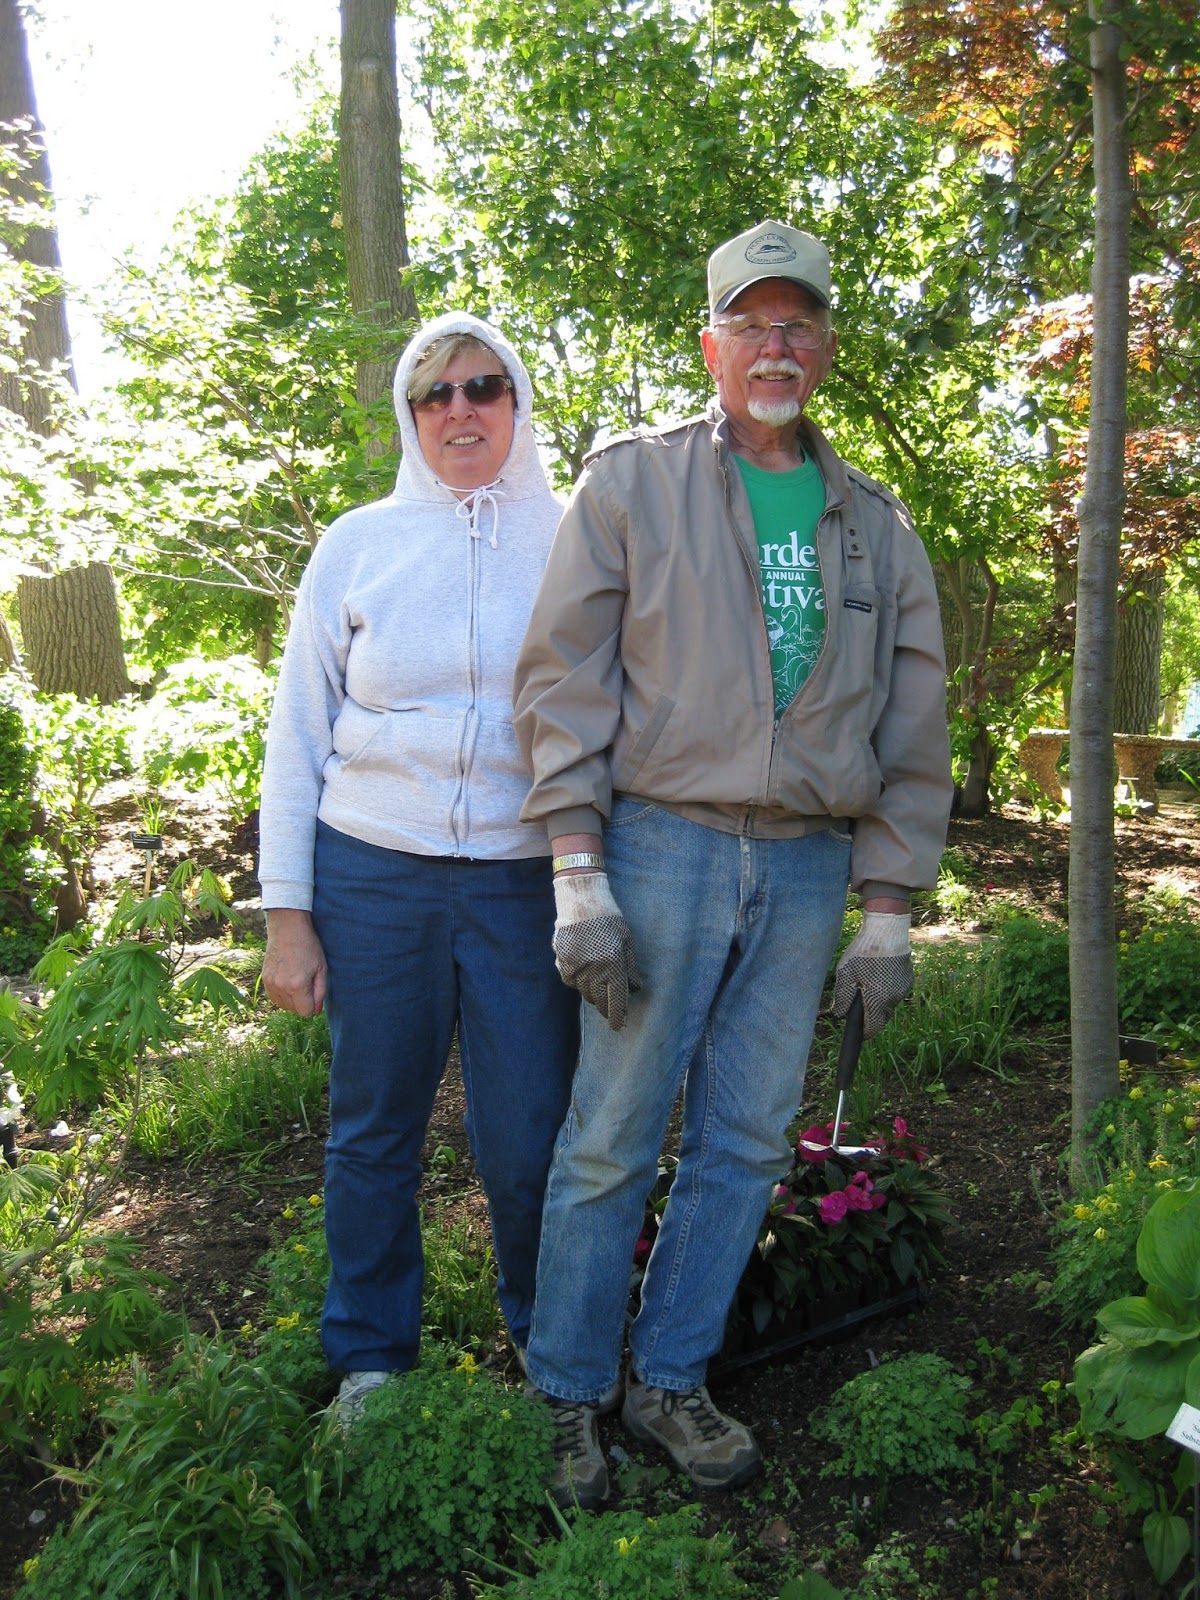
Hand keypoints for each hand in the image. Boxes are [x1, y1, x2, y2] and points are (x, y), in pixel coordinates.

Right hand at [262, 909, 327, 1016]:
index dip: (312, 1004)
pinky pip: (273, 998)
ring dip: (291, 999)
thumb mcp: (321, 969)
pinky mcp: (264, 979)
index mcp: (297, 986)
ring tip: (297, 980)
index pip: (305, 1012)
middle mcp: (281, 987)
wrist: (288, 928)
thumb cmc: (309, 946)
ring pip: (283, 1005)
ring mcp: (270, 983)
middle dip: (302, 1002)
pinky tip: (288, 981)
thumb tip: (316, 1011)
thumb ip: (320, 992)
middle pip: (294, 1010)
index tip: (314, 991)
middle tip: (306, 981)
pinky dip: (281, 995)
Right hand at [551, 872, 640, 1030]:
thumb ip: (630, 967)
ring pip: (584, 991)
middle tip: (609, 1008)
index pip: (616, 999)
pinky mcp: (561, 961)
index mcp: (613, 964)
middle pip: (598, 999)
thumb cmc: (609, 918)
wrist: (581, 898)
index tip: (619, 1027)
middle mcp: (594, 969)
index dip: (617, 1016)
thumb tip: (633, 990)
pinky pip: (570, 980)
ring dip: (592, 992)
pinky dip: (577, 980)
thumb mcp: (627, 940)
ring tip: (597, 983)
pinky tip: (583, 968)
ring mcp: (575, 965)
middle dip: (605, 1006)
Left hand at [833, 911, 911, 1037]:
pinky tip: (879, 973)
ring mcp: (904, 987)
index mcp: (879, 1001)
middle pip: (882, 1016)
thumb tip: (840, 1015)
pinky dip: (888, 988)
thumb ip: (842, 999)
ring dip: (880, 1000)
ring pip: (889, 1002)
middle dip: (871, 1014)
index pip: (873, 1028)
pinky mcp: (909, 977)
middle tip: (859, 1001)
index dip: (864, 1032)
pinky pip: (896, 990)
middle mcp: (895, 998)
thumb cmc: (864, 952)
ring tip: (868, 984)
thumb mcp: (846, 974)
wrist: (887, 930)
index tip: (858, 1030)